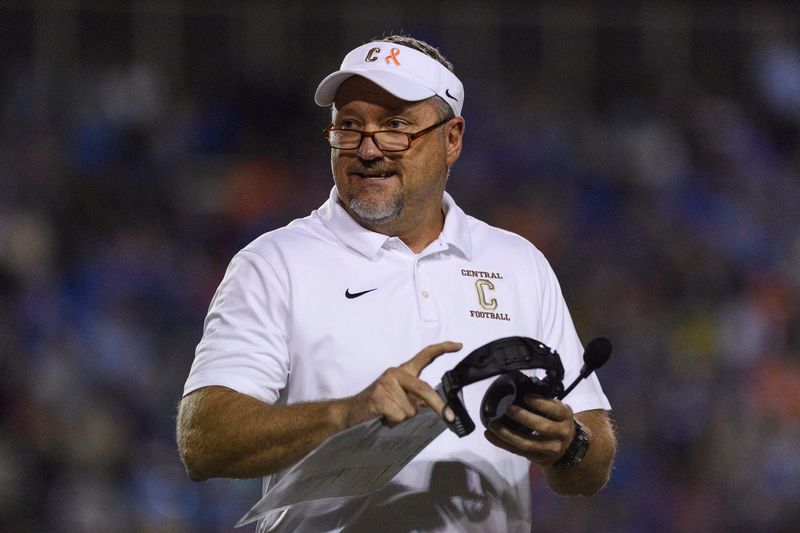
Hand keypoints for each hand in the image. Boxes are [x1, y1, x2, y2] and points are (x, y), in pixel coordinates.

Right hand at [343, 341, 461, 427]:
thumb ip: (415, 397)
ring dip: (401, 418)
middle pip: (424, 389)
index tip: (458, 345)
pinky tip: (381, 416)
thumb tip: (436, 405)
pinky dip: (392, 421)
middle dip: (438, 406)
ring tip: (388, 413)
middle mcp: (396, 373)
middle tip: (450, 418)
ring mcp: (386, 384)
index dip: (442, 349)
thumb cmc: (377, 406)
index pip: (424, 356)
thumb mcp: (399, 398)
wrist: (350, 412)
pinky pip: (398, 415)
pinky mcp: (379, 397)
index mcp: (403, 372)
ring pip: (410, 409)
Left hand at [484, 394, 575, 465]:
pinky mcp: (538, 459)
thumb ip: (544, 400)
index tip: (526, 396)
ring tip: (493, 424)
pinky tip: (490, 435)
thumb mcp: (557, 409)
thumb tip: (522, 386)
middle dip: (524, 418)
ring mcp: (550, 449)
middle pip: (543, 427)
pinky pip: (518, 452)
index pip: (556, 410)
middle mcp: (561, 434)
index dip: (541, 404)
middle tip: (508, 409)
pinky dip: (502, 444)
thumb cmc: (557, 421)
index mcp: (565, 417)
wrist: (568, 447)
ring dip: (508, 434)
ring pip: (527, 443)